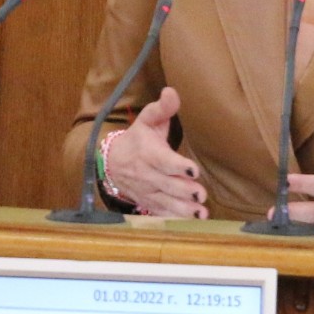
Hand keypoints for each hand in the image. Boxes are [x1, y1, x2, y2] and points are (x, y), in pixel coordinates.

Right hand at [101, 87, 205, 217]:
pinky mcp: (149, 203)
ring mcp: (148, 192)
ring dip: (183, 209)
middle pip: (167, 184)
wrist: (112, 163)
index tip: (193, 171)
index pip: (164, 161)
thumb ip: (162, 108)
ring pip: (166, 202)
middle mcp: (147, 175)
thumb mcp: (147, 120)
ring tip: (200, 212)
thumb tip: (171, 91)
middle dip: (184, 190)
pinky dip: (175, 219)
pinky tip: (191, 222)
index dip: (178, 166)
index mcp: (148, 153)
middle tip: (200, 194)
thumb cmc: (138, 139)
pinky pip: (161, 213)